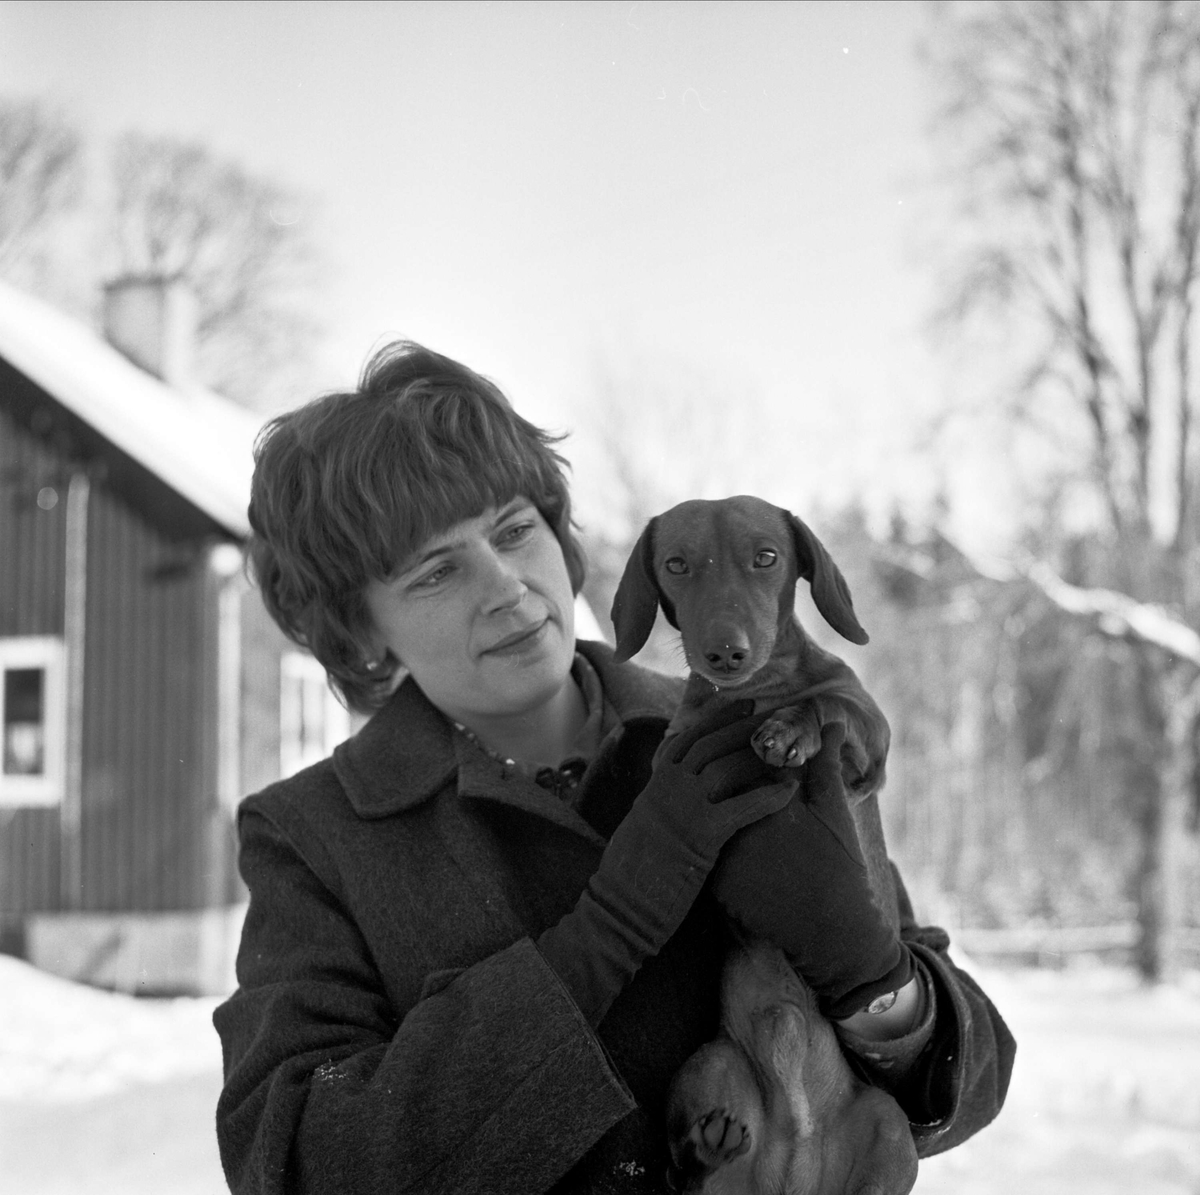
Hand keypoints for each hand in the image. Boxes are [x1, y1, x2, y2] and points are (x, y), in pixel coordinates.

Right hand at [538, 701, 796, 1024]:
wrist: (619, 907)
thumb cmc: (630, 874)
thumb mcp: (641, 823)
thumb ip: (659, 801)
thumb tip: (669, 789)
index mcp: (654, 783)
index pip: (685, 737)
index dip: (713, 717)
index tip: (735, 702)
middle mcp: (667, 786)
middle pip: (711, 743)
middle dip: (742, 725)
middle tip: (769, 712)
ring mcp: (684, 807)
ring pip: (726, 766)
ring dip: (759, 755)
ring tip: (786, 748)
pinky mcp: (702, 834)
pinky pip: (743, 807)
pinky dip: (768, 797)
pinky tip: (789, 792)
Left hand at [709, 722, 912, 1019]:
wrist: (834, 933)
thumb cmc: (841, 868)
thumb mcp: (835, 812)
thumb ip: (825, 764)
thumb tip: (832, 723)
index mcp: (767, 806)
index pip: (739, 765)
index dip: (743, 755)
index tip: (752, 754)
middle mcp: (740, 831)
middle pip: (717, 793)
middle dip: (724, 784)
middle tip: (742, 789)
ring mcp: (725, 861)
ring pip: (707, 823)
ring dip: (712, 812)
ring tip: (738, 822)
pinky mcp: (718, 888)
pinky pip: (704, 855)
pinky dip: (711, 846)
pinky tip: (723, 842)